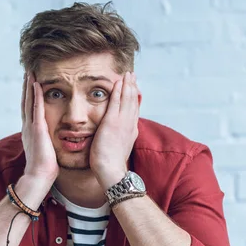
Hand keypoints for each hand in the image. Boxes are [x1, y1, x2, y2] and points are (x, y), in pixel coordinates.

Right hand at [21, 73, 58, 185]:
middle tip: (27, 72)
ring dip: (29, 86)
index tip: (30, 84)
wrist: (39, 176)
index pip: (29, 109)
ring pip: (28, 101)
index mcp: (30, 131)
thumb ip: (46, 142)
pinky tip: (36, 84)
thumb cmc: (44, 168)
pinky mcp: (37, 129)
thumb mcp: (45, 150)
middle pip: (26, 101)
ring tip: (29, 72)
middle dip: (26, 87)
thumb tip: (51, 140)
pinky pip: (36, 108)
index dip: (28, 96)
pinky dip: (35, 95)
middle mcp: (28, 126)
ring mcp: (31, 127)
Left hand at [89, 71, 141, 189]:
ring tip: (128, 74)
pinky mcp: (112, 122)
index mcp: (131, 131)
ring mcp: (122, 123)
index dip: (134, 98)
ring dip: (128, 85)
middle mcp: (129, 125)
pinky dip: (118, 90)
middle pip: (133, 102)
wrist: (111, 171)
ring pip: (127, 99)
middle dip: (133, 87)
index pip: (133, 111)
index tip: (133, 88)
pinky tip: (118, 82)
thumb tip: (116, 137)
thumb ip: (119, 139)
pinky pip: (116, 102)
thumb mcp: (119, 149)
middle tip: (132, 75)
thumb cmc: (111, 165)